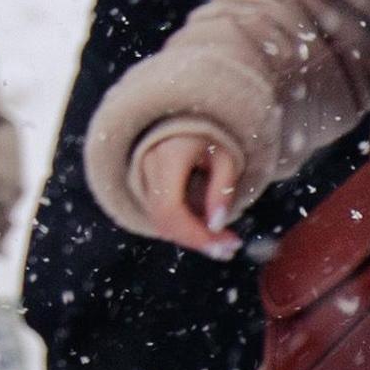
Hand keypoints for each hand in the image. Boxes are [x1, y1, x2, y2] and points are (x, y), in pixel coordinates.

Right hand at [123, 125, 241, 252]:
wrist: (183, 118)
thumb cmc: (210, 133)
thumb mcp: (226, 156)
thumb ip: (222, 190)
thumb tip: (217, 226)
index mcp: (167, 157)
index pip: (171, 209)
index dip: (196, 234)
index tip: (227, 245)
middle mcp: (146, 168)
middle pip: (164, 221)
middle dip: (197, 241)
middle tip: (228, 250)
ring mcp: (140, 177)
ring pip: (160, 222)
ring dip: (191, 238)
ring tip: (222, 243)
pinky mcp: (143, 186)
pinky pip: (160, 214)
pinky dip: (183, 227)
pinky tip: (206, 229)